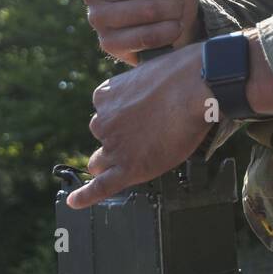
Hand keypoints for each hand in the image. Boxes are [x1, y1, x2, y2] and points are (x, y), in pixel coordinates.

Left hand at [64, 43, 211, 208]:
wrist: (198, 85)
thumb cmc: (182, 74)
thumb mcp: (147, 71)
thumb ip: (139, 89)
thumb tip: (151, 97)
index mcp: (104, 96)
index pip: (105, 115)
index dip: (123, 119)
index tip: (140, 118)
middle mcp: (102, 121)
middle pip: (103, 140)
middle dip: (118, 141)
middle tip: (147, 137)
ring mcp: (114, 146)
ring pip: (102, 163)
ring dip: (115, 162)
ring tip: (142, 157)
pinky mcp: (129, 167)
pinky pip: (101, 187)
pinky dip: (85, 196)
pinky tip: (74, 201)